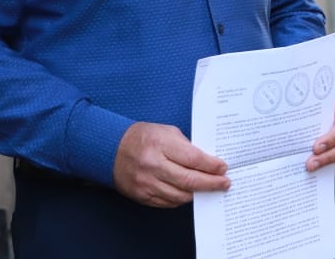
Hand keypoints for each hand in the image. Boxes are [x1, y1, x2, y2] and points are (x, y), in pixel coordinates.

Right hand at [112, 122, 229, 206]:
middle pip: (189, 180)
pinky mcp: (143, 196)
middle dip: (211, 183)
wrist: (110, 149)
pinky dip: (182, 199)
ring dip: (198, 193)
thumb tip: (206, 162)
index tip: (223, 168)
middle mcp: (153, 165)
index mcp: (160, 144)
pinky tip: (190, 193)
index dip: (211, 165)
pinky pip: (169, 203)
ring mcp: (147, 183)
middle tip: (224, 183)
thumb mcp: (165, 132)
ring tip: (209, 189)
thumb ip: (185, 146)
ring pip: (180, 195)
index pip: (193, 158)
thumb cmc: (142, 137)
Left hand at [305, 99, 334, 170]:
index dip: (331, 139)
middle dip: (327, 156)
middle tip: (309, 164)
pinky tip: (312, 170)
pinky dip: (325, 166)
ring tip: (310, 168)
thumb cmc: (310, 103)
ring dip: (325, 163)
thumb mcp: (309, 102)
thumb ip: (300, 110)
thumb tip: (278, 120)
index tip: (315, 148)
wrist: (315, 107)